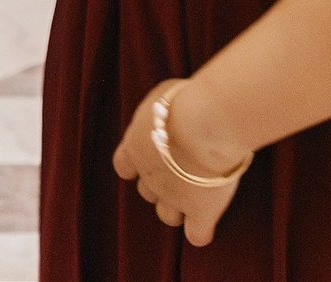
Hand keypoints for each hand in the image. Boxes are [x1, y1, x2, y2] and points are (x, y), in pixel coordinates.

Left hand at [111, 78, 248, 246]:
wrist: (205, 123)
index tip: (156, 155)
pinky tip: (207, 223)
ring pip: (168, 215)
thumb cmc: (187, 100)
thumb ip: (163, 112)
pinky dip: (200, 231)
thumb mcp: (165, 96)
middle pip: (147, 191)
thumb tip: (171, 112)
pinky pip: (197, 235)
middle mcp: (149, 176)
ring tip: (199, 192)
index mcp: (135, 146)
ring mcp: (173, 197)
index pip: (124, 166)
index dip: (137, 164)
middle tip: (185, 168)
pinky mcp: (200, 212)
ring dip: (179, 207)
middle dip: (163, 184)